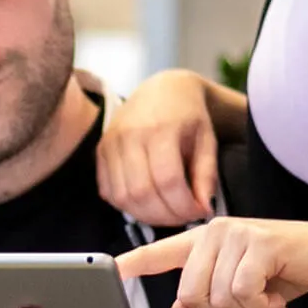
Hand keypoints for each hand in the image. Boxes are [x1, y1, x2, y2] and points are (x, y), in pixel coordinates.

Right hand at [95, 69, 218, 224]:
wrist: (162, 90)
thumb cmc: (189, 117)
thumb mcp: (207, 140)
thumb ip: (206, 174)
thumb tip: (204, 209)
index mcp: (161, 129)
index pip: (168, 180)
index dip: (184, 206)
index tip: (199, 212)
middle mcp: (130, 135)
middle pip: (142, 192)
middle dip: (166, 216)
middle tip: (184, 217)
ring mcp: (110, 143)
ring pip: (123, 197)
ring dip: (147, 215)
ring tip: (167, 213)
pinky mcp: (100, 151)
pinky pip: (108, 192)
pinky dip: (128, 206)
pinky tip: (148, 203)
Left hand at [117, 215, 307, 307]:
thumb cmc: (289, 269)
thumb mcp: (245, 287)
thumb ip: (209, 296)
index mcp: (205, 240)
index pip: (159, 252)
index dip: (132, 265)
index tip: (106, 273)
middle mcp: (214, 230)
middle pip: (190, 294)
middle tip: (252, 306)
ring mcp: (235, 233)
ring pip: (218, 297)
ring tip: (268, 299)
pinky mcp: (259, 242)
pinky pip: (242, 293)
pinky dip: (261, 307)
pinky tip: (277, 300)